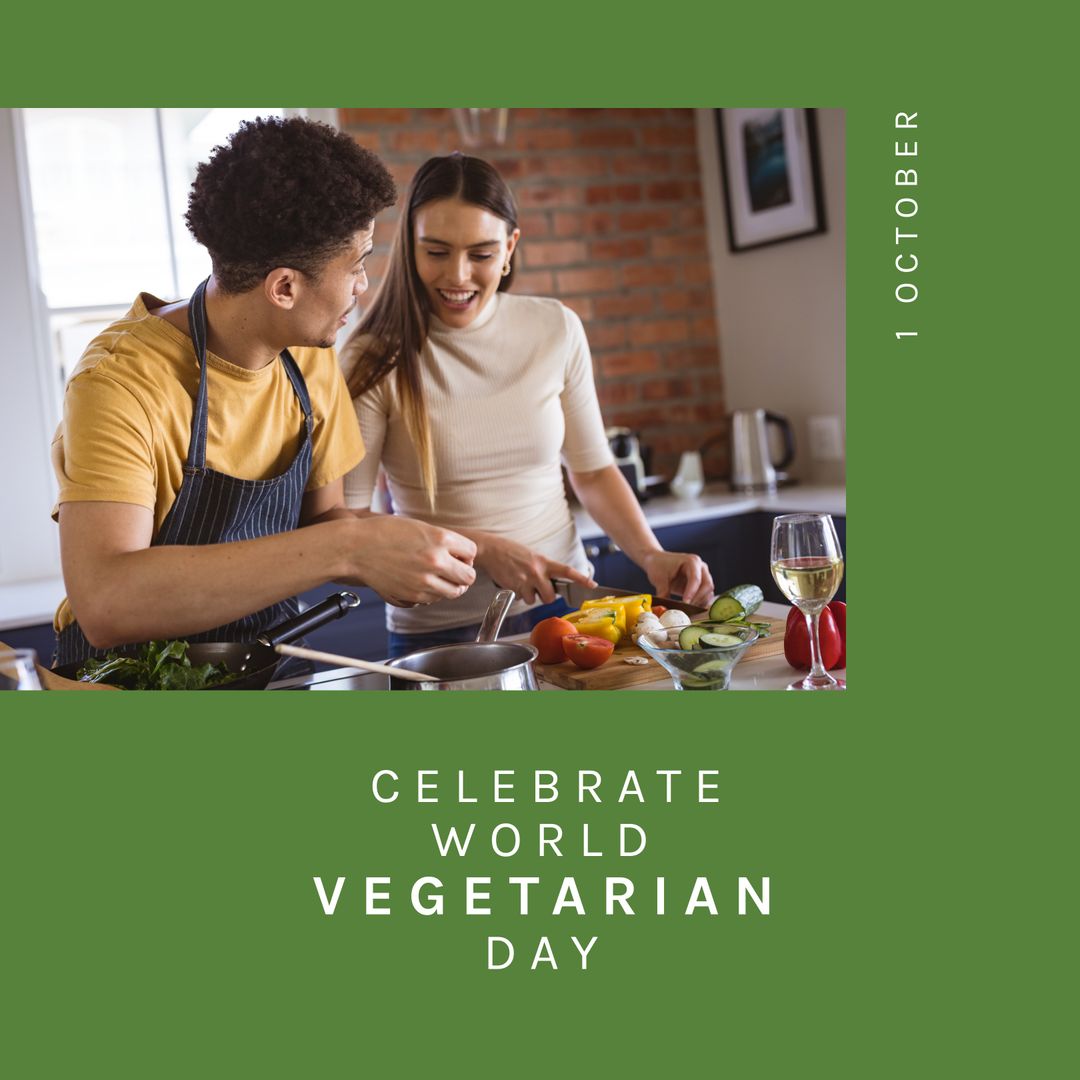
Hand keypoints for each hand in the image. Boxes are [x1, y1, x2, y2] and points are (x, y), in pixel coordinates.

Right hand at [341, 516, 476, 604]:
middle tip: (454, 570)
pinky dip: (433, 594)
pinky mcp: (413, 595)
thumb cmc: (384, 532)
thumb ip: (442, 540)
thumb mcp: (419, 526)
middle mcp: (437, 560)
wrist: (355, 548)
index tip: (458, 555)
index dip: (466, 554)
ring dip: (451, 586)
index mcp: (440, 538)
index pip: (472, 552)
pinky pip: (435, 599)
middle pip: (469, 576)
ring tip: (439, 578)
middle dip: (464, 573)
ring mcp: (425, 581)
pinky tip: (422, 583)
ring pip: (455, 592)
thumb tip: (461, 555)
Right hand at [476, 534, 595, 604]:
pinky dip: (518, 594)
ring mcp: (525, 581)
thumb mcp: (533, 556)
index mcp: (544, 562)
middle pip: (550, 597)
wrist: (491, 550)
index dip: (581, 579)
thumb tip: (552, 582)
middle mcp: (537, 572)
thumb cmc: (512, 552)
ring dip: (529, 596)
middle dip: (546, 597)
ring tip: (522, 582)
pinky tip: (513, 583)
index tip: (592, 585)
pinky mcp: (514, 587)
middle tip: (539, 589)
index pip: (567, 571)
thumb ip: (544, 568)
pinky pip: (521, 599)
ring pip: (533, 600)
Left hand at [641, 551, 713, 607]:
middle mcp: (701, 567)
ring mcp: (703, 576)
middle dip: (697, 598)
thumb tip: (665, 608)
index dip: (691, 592)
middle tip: (685, 607)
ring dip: (699, 602)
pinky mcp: (701, 585)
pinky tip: (689, 608)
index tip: (685, 602)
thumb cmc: (658, 565)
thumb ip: (663, 592)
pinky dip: (700, 603)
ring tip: (686, 608)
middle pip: (707, 585)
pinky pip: (706, 596)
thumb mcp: (659, 578)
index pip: (696, 578)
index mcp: (691, 561)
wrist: (657, 562)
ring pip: (708, 592)